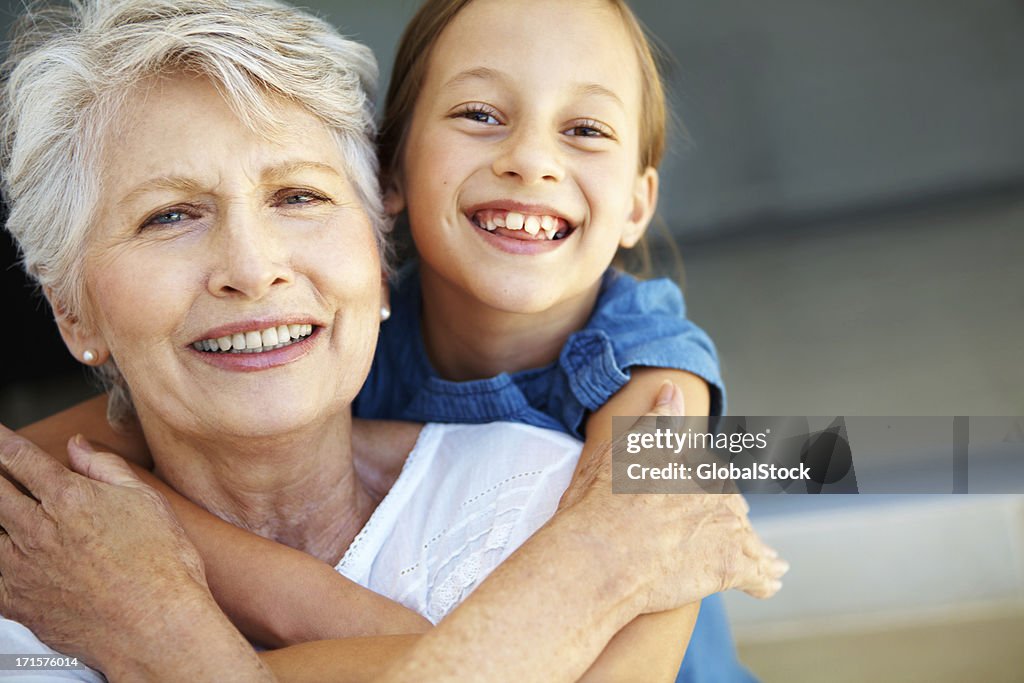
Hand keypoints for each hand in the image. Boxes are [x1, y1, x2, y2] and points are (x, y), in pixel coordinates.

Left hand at [0, 427, 269, 680]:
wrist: (156, 626)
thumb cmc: (161, 564)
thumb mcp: (145, 500)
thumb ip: (106, 468)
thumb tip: (79, 447)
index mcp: (69, 498)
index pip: (20, 458)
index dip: (1, 442)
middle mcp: (37, 530)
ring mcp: (21, 568)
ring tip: (4, 510)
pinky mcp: (17, 603)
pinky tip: (5, 555)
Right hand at [556, 382, 787, 613]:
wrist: (602, 553)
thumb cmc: (603, 502)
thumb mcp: (624, 449)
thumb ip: (655, 421)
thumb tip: (672, 390)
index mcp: (696, 463)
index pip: (712, 473)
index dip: (707, 487)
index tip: (703, 497)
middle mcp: (719, 493)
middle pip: (733, 506)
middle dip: (730, 518)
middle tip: (722, 532)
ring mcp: (728, 531)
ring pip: (750, 540)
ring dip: (757, 550)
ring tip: (768, 560)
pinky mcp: (731, 568)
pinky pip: (758, 574)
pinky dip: (765, 578)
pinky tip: (771, 581)